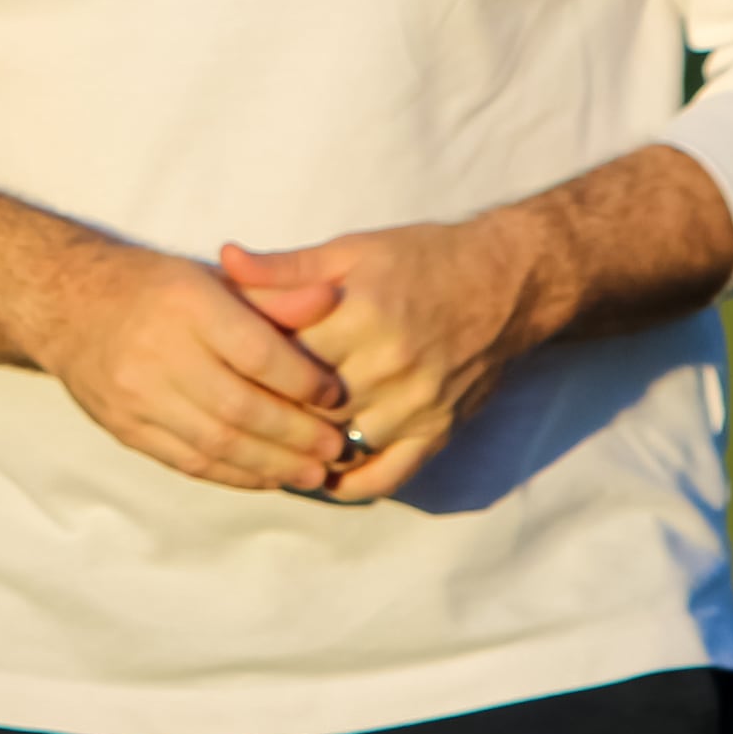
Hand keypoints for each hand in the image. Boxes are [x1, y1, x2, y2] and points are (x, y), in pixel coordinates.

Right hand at [13, 233, 358, 495]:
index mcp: (186, 304)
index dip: (304, 381)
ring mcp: (136, 395)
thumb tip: (332, 301)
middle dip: (297, 434)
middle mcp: (158, 351)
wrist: (65, 304)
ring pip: (217, 443)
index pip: (257, 353)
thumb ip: (273, 294)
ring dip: (273, 464)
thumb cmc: (154, 288)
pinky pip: (188, 461)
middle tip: (336, 448)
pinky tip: (267, 476)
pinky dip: (234, 475)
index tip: (335, 395)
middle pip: (241, 407)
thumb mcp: (212, 276)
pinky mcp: (125, 427)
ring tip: (313, 472)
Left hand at [215, 217, 553, 502]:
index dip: (247, 361)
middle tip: (238, 408)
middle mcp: (390, 366)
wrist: (508, 283)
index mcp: (363, 315)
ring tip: (270, 441)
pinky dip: (349, 483)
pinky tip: (321, 475)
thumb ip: (286, 267)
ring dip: (303, 446)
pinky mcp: (438, 432)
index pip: (282, 353)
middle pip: (305, 405)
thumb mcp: (352, 250)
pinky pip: (386, 475)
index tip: (224, 364)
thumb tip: (226, 261)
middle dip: (269, 408)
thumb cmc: (424, 260)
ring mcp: (416, 405)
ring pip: (337, 443)